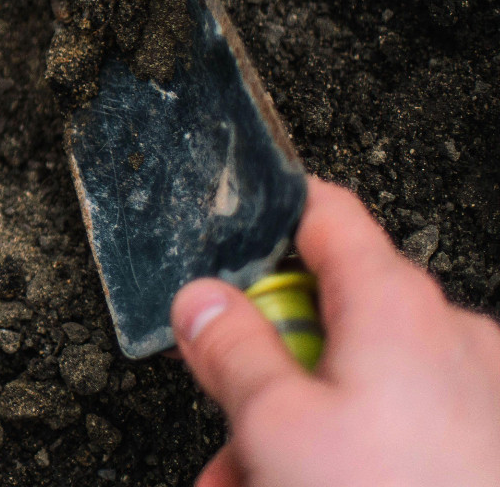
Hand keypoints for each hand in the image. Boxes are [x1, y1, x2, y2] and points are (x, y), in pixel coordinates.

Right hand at [171, 178, 499, 486]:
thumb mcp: (272, 424)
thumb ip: (230, 350)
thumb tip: (202, 300)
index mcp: (395, 304)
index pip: (324, 213)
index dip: (266, 223)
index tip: (227, 254)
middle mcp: (450, 335)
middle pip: (332, 324)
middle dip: (266, 379)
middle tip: (227, 435)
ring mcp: (482, 394)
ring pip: (363, 390)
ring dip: (301, 435)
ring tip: (254, 486)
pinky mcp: (487, 445)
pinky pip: (404, 430)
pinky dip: (355, 457)